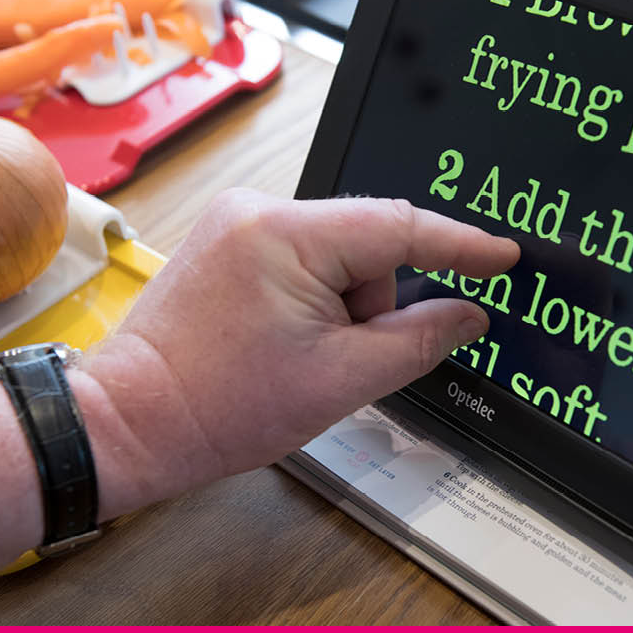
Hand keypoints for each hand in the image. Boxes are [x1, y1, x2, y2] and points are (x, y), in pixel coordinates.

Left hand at [84, 189, 519, 499]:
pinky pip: (304, 259)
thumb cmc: (217, 408)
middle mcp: (259, 210)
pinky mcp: (228, 242)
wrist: (130, 421)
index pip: (400, 226)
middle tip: (344, 359)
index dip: (459, 246)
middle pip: (368, 244)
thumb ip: (418, 340)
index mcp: (287, 234)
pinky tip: (286, 344)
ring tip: (298, 360)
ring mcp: (238, 222)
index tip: (503, 256)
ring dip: (343, 307)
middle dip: (374, 304)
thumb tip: (467, 315)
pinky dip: (316, 301)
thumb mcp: (341, 381)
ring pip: (338, 255)